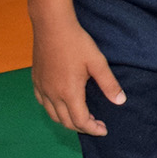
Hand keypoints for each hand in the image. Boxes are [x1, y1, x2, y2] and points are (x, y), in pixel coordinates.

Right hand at [31, 17, 125, 135]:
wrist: (52, 27)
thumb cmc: (77, 43)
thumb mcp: (97, 63)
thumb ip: (109, 84)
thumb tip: (120, 101)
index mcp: (69, 93)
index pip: (80, 121)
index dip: (93, 129)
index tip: (103, 129)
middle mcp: (53, 95)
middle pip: (66, 122)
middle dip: (82, 127)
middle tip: (96, 123)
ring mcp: (42, 89)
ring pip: (53, 115)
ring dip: (68, 120)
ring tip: (82, 116)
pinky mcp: (36, 82)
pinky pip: (43, 104)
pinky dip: (54, 110)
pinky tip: (63, 104)